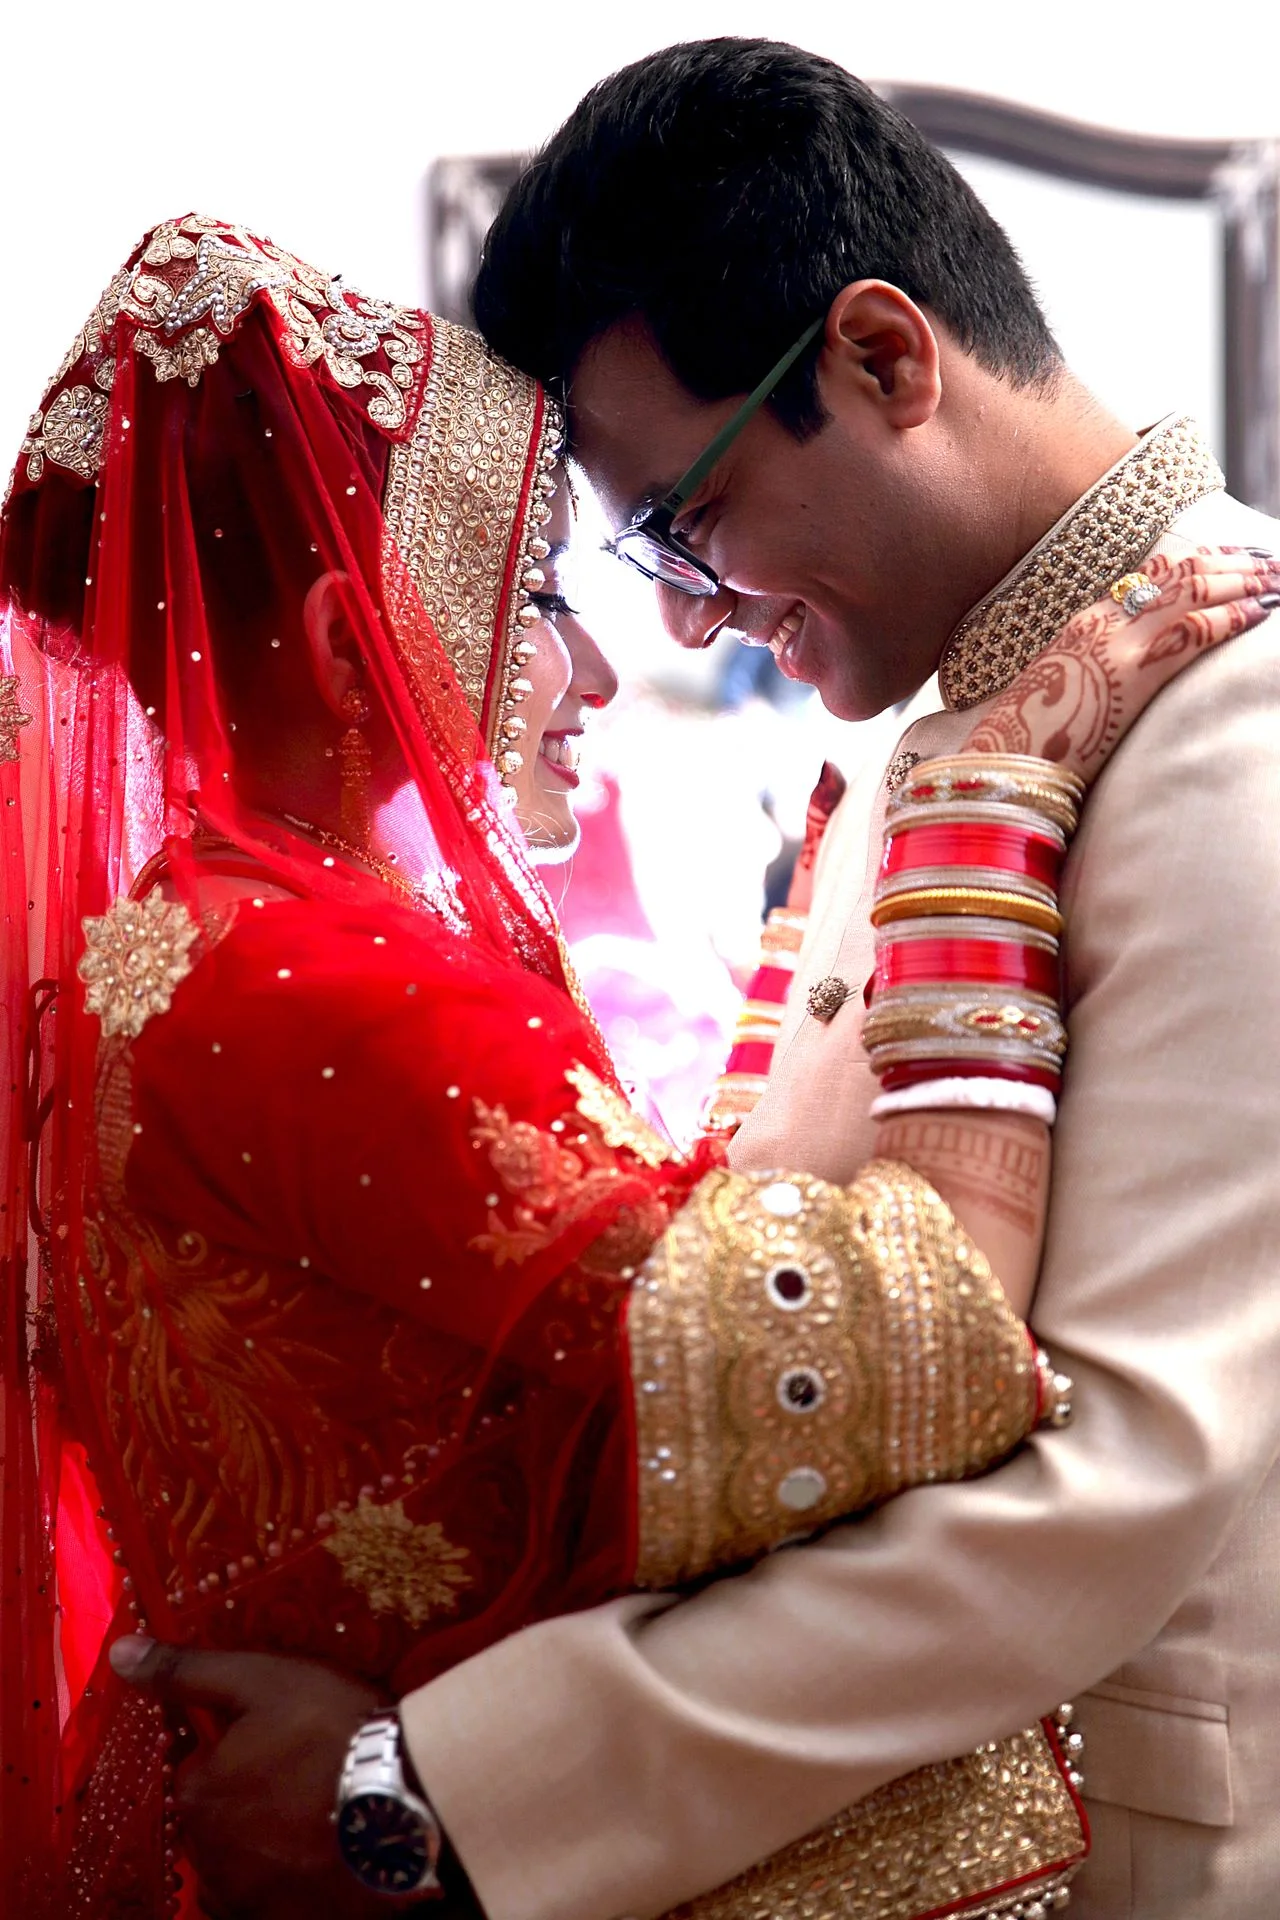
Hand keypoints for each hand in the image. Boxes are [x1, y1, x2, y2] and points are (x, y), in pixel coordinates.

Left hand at [109, 1635, 397, 1919]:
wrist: (405, 1805)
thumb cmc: (333, 1733)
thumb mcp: (263, 1680)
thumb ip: (188, 1671)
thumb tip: (120, 1653)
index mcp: (199, 1793)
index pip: (199, 1770)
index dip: (238, 1751)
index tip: (278, 1740)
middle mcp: (210, 1854)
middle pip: (218, 1821)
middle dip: (246, 1801)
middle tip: (301, 1776)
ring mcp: (248, 1897)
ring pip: (240, 1865)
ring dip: (263, 1845)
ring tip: (315, 1816)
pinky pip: (270, 1902)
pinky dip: (286, 1884)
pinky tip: (319, 1855)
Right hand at [964, 545, 1278, 784]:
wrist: (1003, 767)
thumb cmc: (1027, 742)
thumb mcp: (1062, 693)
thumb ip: (1094, 673)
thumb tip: (1121, 679)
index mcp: (1081, 623)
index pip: (1150, 575)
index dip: (1197, 561)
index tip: (1229, 557)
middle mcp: (1099, 622)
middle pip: (1176, 574)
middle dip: (1229, 564)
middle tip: (1267, 560)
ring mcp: (1115, 645)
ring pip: (1190, 593)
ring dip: (1240, 583)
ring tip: (1273, 578)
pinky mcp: (1131, 673)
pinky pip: (1190, 633)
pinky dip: (1228, 619)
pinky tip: (1256, 614)